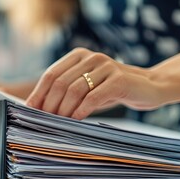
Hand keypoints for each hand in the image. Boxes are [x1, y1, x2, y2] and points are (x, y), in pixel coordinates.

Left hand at [26, 48, 162, 119]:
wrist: (149, 86)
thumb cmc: (111, 90)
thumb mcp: (87, 87)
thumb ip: (67, 91)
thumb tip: (38, 107)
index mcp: (78, 56)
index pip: (51, 74)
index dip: (39, 93)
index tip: (31, 110)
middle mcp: (91, 57)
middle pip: (60, 82)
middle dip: (49, 104)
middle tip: (44, 120)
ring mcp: (106, 66)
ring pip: (75, 90)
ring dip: (63, 109)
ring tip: (59, 122)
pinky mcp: (119, 79)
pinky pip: (93, 97)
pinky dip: (81, 110)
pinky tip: (76, 120)